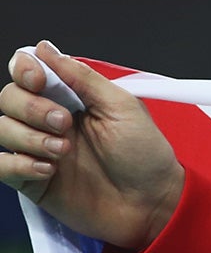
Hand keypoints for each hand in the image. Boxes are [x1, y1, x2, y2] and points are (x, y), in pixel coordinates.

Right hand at [0, 41, 182, 249]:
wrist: (153, 204)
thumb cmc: (145, 157)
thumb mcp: (122, 108)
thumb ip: (82, 77)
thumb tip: (45, 48)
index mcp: (71, 99)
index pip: (27, 73)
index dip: (24, 70)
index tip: (39, 80)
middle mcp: (49, 121)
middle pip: (8, 97)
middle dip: (31, 107)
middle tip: (65, 123)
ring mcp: (39, 150)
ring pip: (1, 128)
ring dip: (29, 136)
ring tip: (64, 151)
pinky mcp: (33, 180)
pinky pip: (1, 165)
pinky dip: (18, 164)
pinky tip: (49, 170)